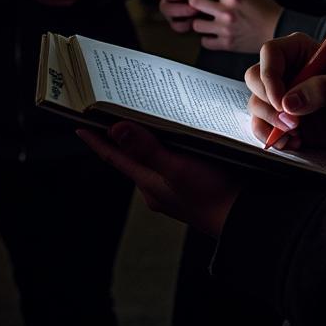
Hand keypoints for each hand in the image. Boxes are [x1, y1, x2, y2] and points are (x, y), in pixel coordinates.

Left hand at [77, 121, 239, 238]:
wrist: (245, 217)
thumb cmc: (212, 195)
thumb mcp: (177, 167)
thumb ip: (147, 149)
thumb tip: (115, 129)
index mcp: (148, 182)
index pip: (114, 157)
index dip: (97, 140)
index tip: (79, 125)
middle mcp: (156, 185)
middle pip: (131, 154)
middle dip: (120, 133)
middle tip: (111, 108)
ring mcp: (174, 185)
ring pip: (152, 156)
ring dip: (146, 137)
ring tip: (141, 114)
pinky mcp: (192, 182)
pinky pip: (171, 159)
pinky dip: (167, 144)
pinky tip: (177, 132)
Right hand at [149, 0, 201, 32]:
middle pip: (163, 7)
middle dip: (179, 7)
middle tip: (193, 4)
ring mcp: (170, 13)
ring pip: (171, 19)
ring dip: (186, 14)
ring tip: (199, 9)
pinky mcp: (179, 23)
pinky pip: (179, 27)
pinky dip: (190, 23)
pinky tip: (200, 17)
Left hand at [182, 0, 283, 53]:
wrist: (278, 29)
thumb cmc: (265, 8)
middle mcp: (227, 13)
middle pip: (194, 3)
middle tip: (196, 0)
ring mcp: (226, 30)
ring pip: (196, 24)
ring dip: (198, 20)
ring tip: (205, 18)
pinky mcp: (227, 44)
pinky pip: (205, 42)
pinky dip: (206, 37)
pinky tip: (212, 32)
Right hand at [244, 32, 325, 150]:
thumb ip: (322, 89)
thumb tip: (289, 103)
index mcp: (298, 50)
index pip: (270, 53)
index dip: (269, 76)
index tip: (281, 103)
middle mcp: (284, 70)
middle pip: (255, 79)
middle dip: (268, 104)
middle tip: (293, 122)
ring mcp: (280, 95)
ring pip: (255, 104)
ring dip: (269, 123)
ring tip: (296, 134)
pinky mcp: (280, 118)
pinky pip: (261, 125)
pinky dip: (271, 138)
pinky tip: (294, 142)